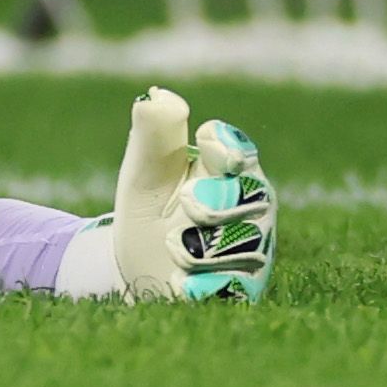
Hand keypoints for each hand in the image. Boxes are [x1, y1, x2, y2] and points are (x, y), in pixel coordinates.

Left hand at [108, 86, 275, 301]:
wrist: (132, 269)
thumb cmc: (147, 210)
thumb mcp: (144, 174)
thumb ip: (153, 137)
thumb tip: (156, 96)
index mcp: (229, 168)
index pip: (239, 151)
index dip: (228, 147)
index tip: (210, 143)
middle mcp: (251, 207)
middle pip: (254, 198)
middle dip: (219, 200)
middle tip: (188, 202)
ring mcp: (251, 251)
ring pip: (247, 246)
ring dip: (206, 248)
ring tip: (172, 246)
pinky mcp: (241, 290)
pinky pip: (235, 289)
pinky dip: (207, 287)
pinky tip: (182, 286)